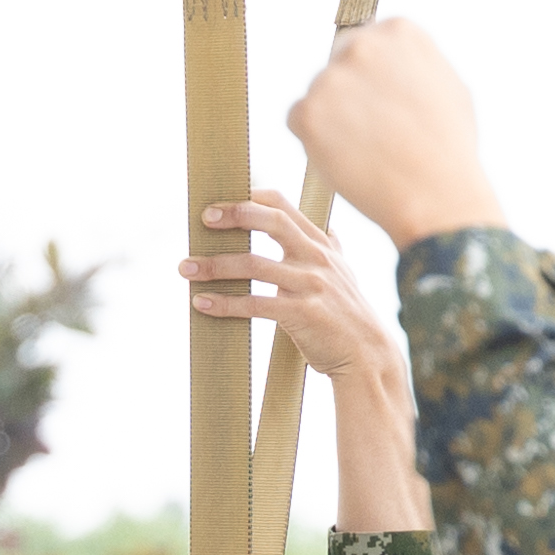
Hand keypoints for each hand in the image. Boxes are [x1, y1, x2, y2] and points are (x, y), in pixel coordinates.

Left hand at [184, 192, 403, 403]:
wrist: (368, 356)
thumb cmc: (349, 317)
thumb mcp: (346, 276)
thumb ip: (333, 253)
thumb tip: (331, 232)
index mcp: (322, 247)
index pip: (284, 207)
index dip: (252, 198)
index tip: (223, 201)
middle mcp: (317, 259)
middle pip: (271, 222)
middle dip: (235, 215)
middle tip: (204, 219)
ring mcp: (310, 285)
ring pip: (253, 265)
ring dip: (214, 266)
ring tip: (186, 268)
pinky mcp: (301, 314)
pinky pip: (254, 304)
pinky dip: (224, 303)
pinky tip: (201, 303)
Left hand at [285, 17, 502, 245]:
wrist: (437, 196)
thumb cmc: (450, 149)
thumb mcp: (448, 84)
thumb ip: (413, 63)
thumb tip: (392, 58)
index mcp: (398, 31)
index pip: (367, 42)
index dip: (374, 80)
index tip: (385, 107)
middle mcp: (361, 45)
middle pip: (338, 64)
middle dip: (349, 95)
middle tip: (371, 133)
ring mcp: (330, 78)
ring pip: (318, 95)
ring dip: (332, 119)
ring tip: (367, 150)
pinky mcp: (307, 112)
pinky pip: (298, 120)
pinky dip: (315, 141)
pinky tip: (347, 158)